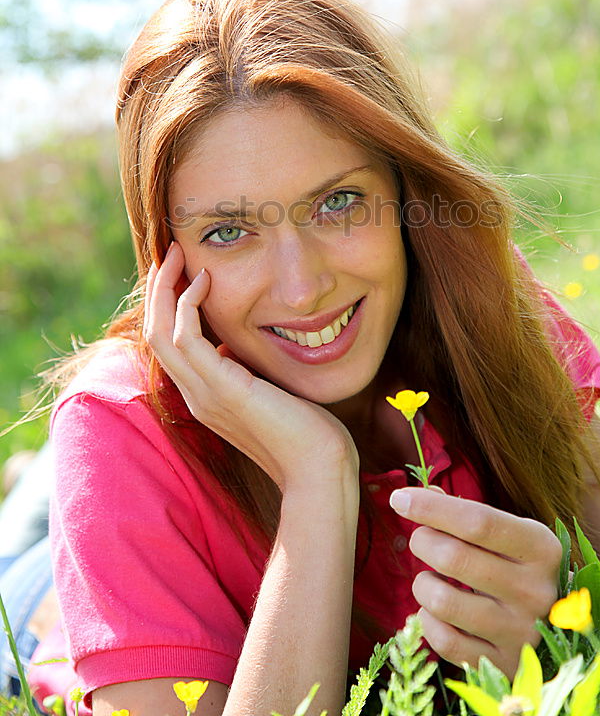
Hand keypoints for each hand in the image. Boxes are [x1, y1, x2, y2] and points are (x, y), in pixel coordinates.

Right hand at [143, 242, 359, 490]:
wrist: (320, 470)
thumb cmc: (308, 433)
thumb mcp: (270, 390)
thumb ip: (248, 369)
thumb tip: (239, 341)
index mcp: (205, 396)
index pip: (169, 344)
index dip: (169, 305)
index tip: (184, 271)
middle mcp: (196, 395)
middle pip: (154, 334)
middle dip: (159, 290)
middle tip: (173, 253)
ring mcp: (204, 394)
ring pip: (159, 332)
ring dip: (165, 289)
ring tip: (179, 255)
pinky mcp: (221, 388)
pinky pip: (184, 337)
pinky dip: (187, 303)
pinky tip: (205, 280)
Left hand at [390, 486, 561, 676]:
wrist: (558, 626)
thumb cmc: (518, 566)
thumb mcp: (507, 533)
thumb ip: (463, 514)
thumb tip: (412, 498)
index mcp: (542, 548)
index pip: (478, 521)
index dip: (432, 507)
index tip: (399, 498)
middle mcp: (536, 591)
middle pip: (455, 557)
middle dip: (423, 541)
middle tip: (421, 539)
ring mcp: (521, 632)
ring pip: (443, 601)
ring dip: (422, 584)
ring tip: (429, 579)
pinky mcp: (504, 666)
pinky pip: (445, 642)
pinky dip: (427, 622)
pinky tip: (434, 612)